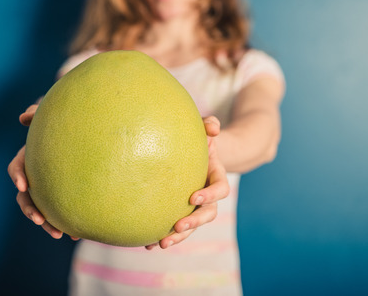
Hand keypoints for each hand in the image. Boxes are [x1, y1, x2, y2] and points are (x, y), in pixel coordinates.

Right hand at [8, 104, 79, 239]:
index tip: (22, 185)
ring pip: (42, 207)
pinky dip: (66, 221)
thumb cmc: (63, 123)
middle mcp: (36, 174)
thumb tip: (22, 117)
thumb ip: (38, 114)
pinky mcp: (62, 193)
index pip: (17, 166)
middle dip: (30, 209)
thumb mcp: (51, 116)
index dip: (17, 175)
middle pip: (25, 195)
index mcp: (31, 157)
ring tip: (58, 234)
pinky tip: (77, 232)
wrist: (83, 132)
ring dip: (47, 222)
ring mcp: (49, 185)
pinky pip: (60, 209)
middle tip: (39, 220)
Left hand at [146, 116, 228, 249]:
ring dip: (179, 236)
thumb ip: (209, 125)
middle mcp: (208, 195)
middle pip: (208, 214)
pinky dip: (162, 236)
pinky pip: (175, 227)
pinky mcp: (181, 210)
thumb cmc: (198, 139)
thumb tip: (213, 127)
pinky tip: (147, 243)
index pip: (221, 189)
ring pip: (192, 226)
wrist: (194, 152)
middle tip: (178, 226)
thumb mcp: (204, 129)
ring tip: (161, 243)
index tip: (192, 198)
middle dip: (195, 223)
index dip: (210, 195)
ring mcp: (195, 206)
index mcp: (216, 176)